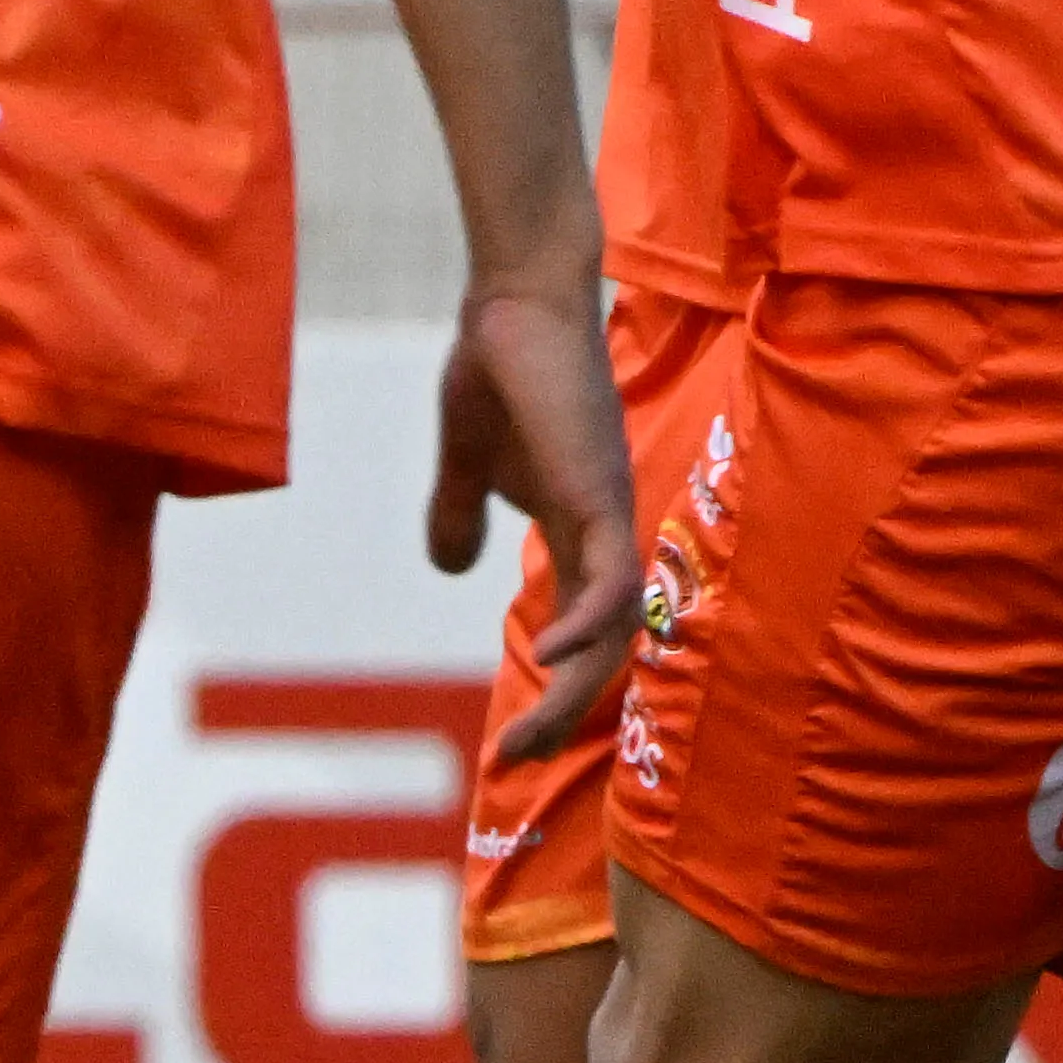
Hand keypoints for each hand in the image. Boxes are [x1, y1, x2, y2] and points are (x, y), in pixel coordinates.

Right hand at [434, 274, 637, 752]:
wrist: (514, 301)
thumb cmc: (497, 367)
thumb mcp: (465, 462)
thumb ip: (457, 513)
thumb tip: (448, 568)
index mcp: (577, 529)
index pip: (583, 629)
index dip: (554, 688)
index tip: (513, 738)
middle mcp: (605, 533)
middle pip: (604, 648)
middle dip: (563, 713)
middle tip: (519, 762)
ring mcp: (607, 515)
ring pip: (614, 631)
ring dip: (573, 690)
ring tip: (529, 738)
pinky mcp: (598, 494)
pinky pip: (608, 582)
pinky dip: (585, 628)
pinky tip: (548, 656)